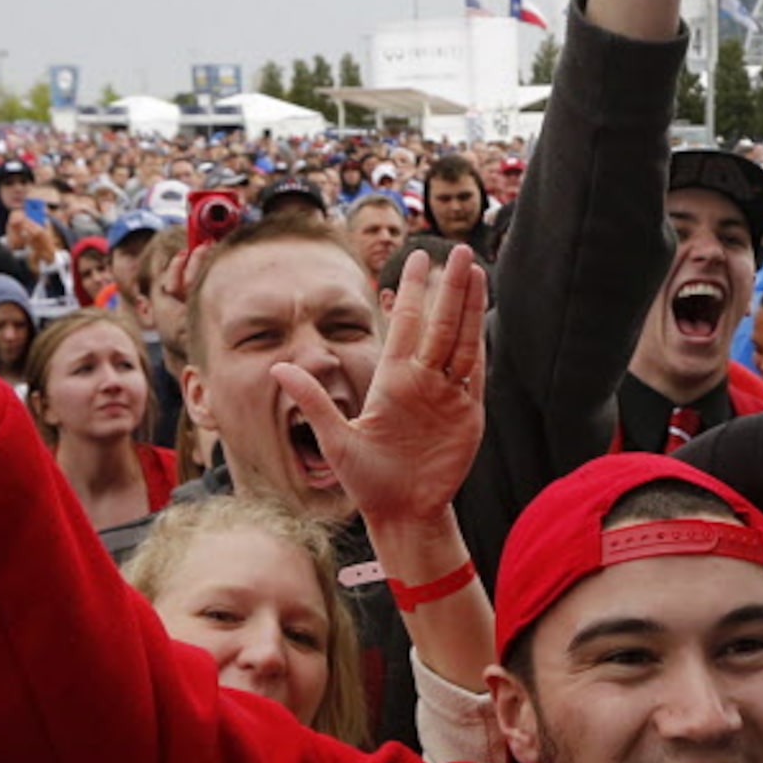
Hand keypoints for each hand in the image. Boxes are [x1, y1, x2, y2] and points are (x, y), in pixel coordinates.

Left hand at [276, 245, 484, 532]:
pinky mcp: (468, 414)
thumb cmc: (366, 481)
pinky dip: (482, 343)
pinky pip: (476, 371)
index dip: (412, 291)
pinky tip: (485, 315)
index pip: (405, 324)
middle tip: (460, 249)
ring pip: (461, 340)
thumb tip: (278, 367)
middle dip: (449, 286)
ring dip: (469, 306)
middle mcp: (421, 381)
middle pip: (439, 323)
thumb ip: (313, 400)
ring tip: (476, 270)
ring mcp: (447, 395)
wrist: (402, 513)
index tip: (418, 258)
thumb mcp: (335, 440)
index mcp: (391, 381)